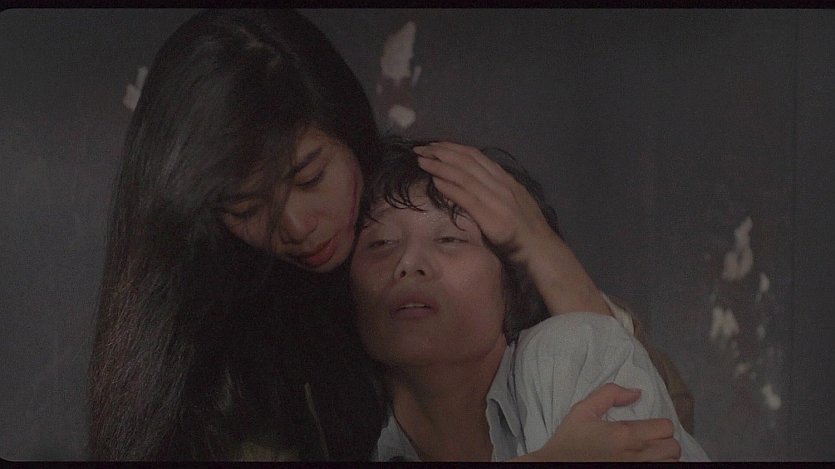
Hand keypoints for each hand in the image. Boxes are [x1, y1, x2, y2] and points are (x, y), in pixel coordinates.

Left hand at [414, 141, 553, 265]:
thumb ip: (496, 188)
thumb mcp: (513, 199)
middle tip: (421, 148)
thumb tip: (476, 179)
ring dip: (440, 166)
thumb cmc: (524, 227)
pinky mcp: (489, 215)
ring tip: (421, 161)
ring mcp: (495, 198)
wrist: (538, 246)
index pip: (476, 156)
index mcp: (504, 179)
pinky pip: (466, 197)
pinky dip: (450, 187)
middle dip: (442, 152)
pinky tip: (435, 181)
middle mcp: (499, 184)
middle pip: (466, 161)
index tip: (436, 145)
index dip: (454, 148)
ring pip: (463, 176)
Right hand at [516, 383, 680, 461]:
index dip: (658, 425)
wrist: (555, 466)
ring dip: (663, 457)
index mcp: (625, 435)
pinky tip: (644, 462)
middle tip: (649, 441)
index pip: (666, 427)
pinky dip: (656, 466)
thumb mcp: (582, 410)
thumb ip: (609, 393)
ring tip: (649, 454)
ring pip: (671, 464)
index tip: (647, 427)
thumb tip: (636, 392)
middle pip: (673, 448)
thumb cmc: (569, 441)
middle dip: (663, 441)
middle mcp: (635, 456)